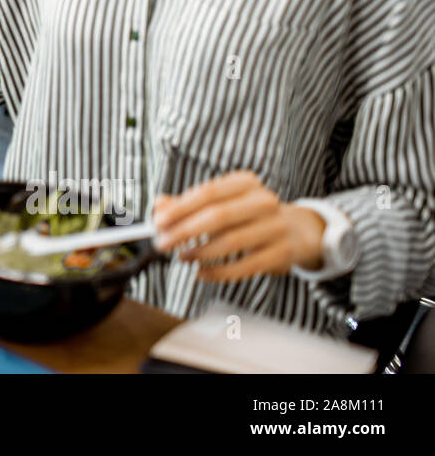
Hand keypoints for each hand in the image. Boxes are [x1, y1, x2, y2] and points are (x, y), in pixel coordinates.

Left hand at [153, 171, 326, 281]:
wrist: (297, 231)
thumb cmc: (247, 215)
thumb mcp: (221, 203)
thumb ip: (188, 205)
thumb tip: (158, 206)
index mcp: (245, 183)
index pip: (207, 193)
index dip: (179, 209)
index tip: (158, 222)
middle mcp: (264, 201)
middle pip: (218, 216)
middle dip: (184, 231)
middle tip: (163, 243)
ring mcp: (276, 227)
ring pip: (231, 241)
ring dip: (200, 252)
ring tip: (182, 256)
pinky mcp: (282, 253)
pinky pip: (245, 265)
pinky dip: (219, 272)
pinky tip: (202, 272)